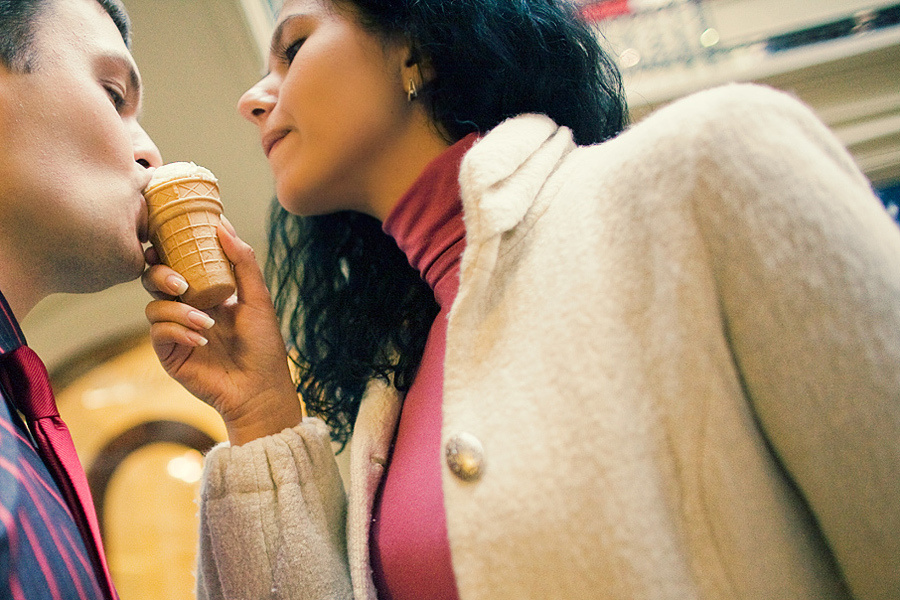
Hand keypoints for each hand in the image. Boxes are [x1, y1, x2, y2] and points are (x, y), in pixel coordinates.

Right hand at [142, 217, 301, 444]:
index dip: (168, 249)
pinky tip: (201, 339)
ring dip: (177, 310)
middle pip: (156, 280)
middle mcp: (188, 308)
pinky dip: (177, 330)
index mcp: (208, 292)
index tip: (166, 237)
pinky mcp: (169, 353)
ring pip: (154, 306)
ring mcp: (176, 331)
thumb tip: (223, 225)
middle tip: (179, 282)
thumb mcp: (258, 298)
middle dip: (161, 274)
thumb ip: (242, 262)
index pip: (180, 262)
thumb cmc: (264, 345)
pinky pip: (158, 332)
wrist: (260, 389)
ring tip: (205, 322)